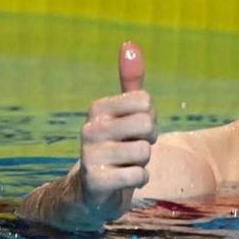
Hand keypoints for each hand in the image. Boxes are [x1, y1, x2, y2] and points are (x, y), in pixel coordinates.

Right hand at [77, 41, 156, 222]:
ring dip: (143, 164)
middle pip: (147, 125)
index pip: (145, 101)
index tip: (134, 130)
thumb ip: (131, 82)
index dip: (149, 118)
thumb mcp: (123, 114)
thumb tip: (129, 44)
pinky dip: (138, 181)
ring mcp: (90, 155)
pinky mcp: (96, 181)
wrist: (91, 193)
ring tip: (125, 165)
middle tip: (133, 148)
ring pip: (145, 152)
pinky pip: (139, 176)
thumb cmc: (116, 148)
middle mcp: (90, 128)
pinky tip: (122, 181)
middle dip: (149, 141)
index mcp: (98, 109)